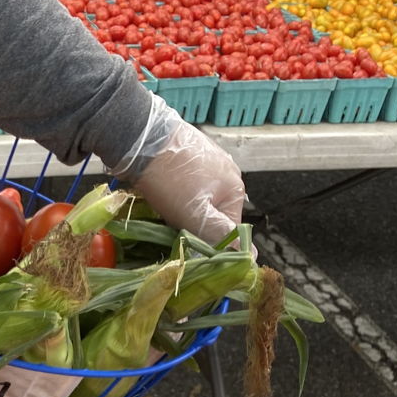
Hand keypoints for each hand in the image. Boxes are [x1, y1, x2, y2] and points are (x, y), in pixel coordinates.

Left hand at [131, 117, 246, 246]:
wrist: (143, 140)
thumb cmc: (170, 180)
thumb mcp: (197, 215)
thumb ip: (223, 235)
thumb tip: (253, 256)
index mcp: (236, 189)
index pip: (229, 231)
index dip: (208, 241)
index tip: (186, 239)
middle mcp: (228, 172)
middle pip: (214, 214)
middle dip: (194, 223)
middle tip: (172, 221)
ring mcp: (211, 161)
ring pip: (200, 200)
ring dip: (184, 209)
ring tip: (166, 204)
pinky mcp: (192, 154)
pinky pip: (189, 184)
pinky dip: (177, 193)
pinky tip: (164, 190)